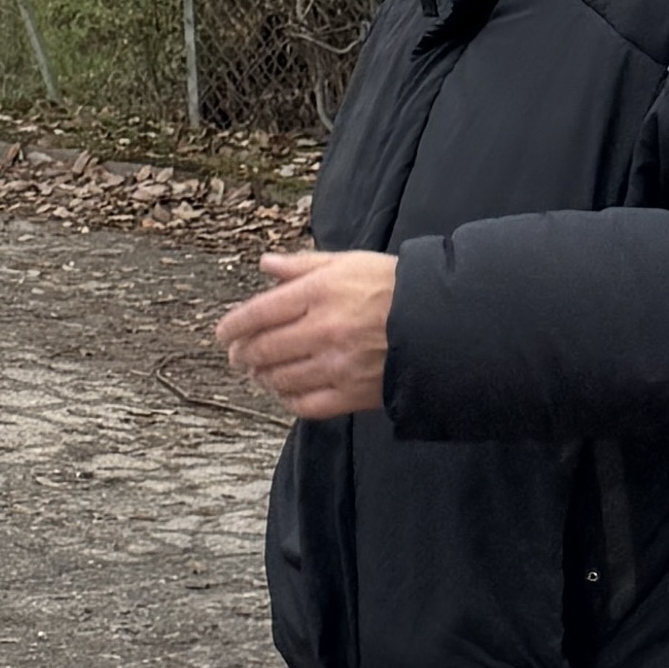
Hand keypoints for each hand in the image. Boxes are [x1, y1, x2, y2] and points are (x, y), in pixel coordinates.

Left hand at [213, 250, 395, 419]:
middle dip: (243, 353)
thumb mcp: (349, 262)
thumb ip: (303, 264)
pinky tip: (285, 393)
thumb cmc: (396, 287)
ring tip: (258, 373)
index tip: (223, 333)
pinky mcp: (354, 394)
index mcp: (320, 292)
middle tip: (237, 355)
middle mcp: (324, 329)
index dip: (233, 325)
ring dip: (262, 377)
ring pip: (281, 378)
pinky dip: (288, 400)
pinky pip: (307, 405)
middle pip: (264, 348)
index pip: (259, 312)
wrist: (446, 323)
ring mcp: (338, 365)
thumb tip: (266, 263)